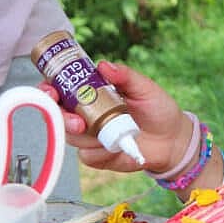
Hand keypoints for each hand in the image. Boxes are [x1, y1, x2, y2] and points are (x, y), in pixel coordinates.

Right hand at [38, 61, 191, 174]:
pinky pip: (87, 156)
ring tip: (99, 132)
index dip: (50, 89)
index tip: (51, 90)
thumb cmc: (158, 109)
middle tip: (76, 121)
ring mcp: (91, 137)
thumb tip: (103, 65)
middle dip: (60, 117)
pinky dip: (98, 153)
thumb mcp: (144, 87)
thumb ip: (125, 76)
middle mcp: (87, 115)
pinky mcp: (98, 156)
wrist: (173, 139)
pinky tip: (113, 148)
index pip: (62, 89)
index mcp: (93, 94)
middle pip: (58, 115)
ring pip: (70, 137)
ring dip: (81, 135)